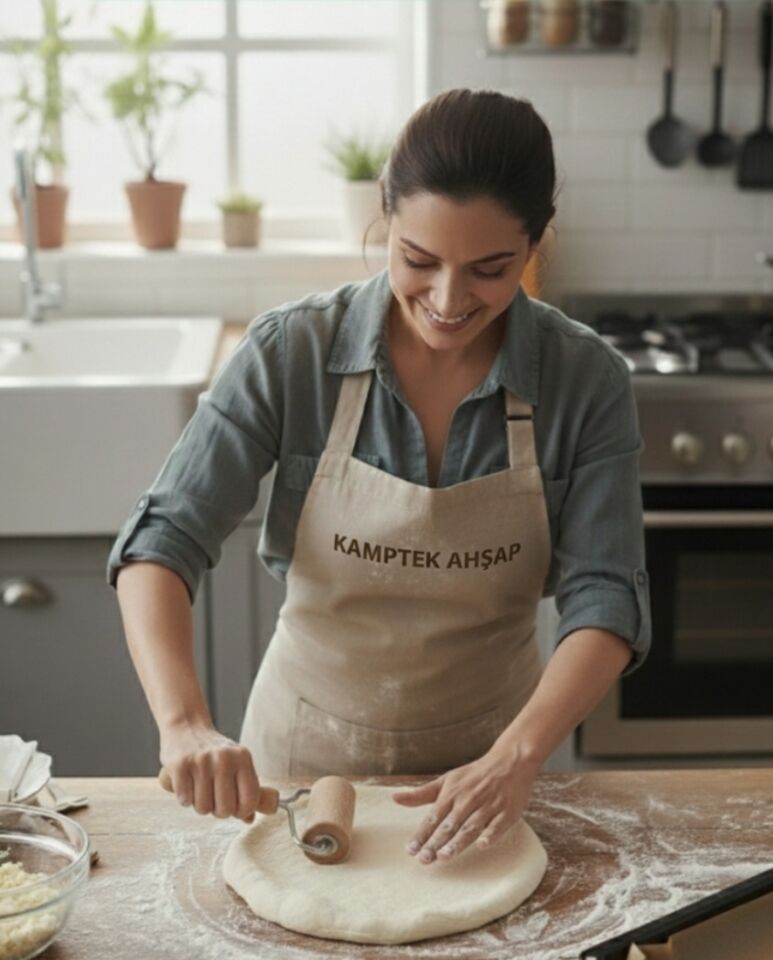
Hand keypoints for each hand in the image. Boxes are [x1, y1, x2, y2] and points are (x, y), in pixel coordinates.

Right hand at [160, 720, 260, 822]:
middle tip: (213, 798)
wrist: (186, 726)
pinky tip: (186, 785)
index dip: (242, 811)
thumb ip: (246, 790)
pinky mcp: (180, 765)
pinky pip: (185, 800)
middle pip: (226, 809)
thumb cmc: (214, 752)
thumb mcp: (236, 763)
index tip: (235, 809)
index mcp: (243, 757)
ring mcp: (202, 761)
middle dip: (218, 810)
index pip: (250, 799)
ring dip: (200, 805)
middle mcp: (224, 758)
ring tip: (199, 789)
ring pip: (203, 808)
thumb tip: (250, 820)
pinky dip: (184, 799)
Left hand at [391, 745, 538, 864]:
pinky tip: (482, 845)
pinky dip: (490, 834)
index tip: (410, 850)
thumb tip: (394, 798)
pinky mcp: (507, 811)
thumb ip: (422, 794)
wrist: (509, 761)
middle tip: (423, 859)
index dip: (422, 834)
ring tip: (443, 857)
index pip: (433, 817)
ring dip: (457, 842)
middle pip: (450, 825)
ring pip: (470, 827)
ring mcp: (488, 806)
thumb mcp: (447, 780)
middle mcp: (468, 800)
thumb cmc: (474, 775)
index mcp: (452, 793)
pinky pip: (498, 825)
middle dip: (436, 842)